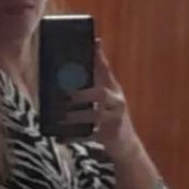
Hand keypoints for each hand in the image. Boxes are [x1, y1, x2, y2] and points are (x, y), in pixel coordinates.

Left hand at [64, 40, 140, 158]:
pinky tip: (61, 138)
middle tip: (66, 95)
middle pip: (101, 94)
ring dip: (77, 115)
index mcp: (115, 91)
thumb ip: (96, 87)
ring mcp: (114, 120)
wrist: (127, 146)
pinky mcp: (109, 136)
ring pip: (96, 115)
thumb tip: (73, 75)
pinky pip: (89, 136)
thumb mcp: (108, 102)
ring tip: (62, 117)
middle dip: (83, 94)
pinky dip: (74, 138)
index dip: (100, 57)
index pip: (107, 71)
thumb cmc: (112, 120)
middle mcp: (117, 103)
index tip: (94, 42)